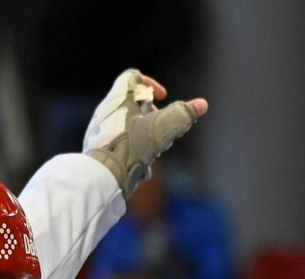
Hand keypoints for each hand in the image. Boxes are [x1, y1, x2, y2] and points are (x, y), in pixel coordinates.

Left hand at [84, 70, 206, 196]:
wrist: (102, 176)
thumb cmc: (130, 147)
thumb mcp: (161, 130)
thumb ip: (181, 116)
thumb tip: (203, 104)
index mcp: (119, 98)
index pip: (134, 77)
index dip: (151, 83)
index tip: (163, 97)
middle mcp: (108, 110)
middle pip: (134, 102)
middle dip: (153, 113)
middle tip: (161, 124)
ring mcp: (102, 129)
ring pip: (130, 123)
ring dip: (146, 133)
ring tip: (154, 148)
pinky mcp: (101, 147)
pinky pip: (122, 141)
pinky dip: (135, 148)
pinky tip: (142, 164)